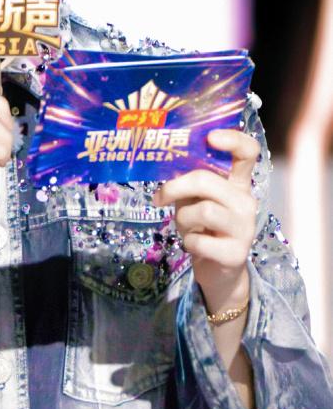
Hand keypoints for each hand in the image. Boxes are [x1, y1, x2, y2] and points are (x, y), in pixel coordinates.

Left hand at [151, 129, 259, 315]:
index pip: (248, 152)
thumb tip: (165, 164)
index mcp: (237, 184)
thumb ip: (189, 183)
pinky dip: (188, 243)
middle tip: (160, 197)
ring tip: (185, 227)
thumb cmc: (204, 228)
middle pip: (207, 180)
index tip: (210, 137)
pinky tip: (194, 245)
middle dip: (175, 187)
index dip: (232, 139)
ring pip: (203, 210)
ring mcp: (244, 228)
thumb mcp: (195, 200)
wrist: (219, 271)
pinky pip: (199, 240)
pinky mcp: (236, 253)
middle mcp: (246, 201)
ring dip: (183, 219)